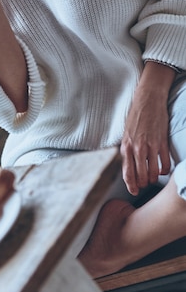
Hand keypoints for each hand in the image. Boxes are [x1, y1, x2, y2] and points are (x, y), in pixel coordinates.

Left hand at [121, 63, 174, 194]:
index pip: (127, 172)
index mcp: (126, 146)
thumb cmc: (135, 117)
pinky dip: (164, 170)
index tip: (134, 191)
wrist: (147, 100)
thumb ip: (127, 150)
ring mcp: (151, 146)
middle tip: (144, 185)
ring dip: (153, 178)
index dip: (131, 185)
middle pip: (141, 176)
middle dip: (142, 184)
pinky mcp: (162, 142)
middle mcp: (137, 148)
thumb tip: (128, 166)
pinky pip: (165, 163)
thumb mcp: (126, 134)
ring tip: (152, 178)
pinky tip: (162, 170)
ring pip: (153, 172)